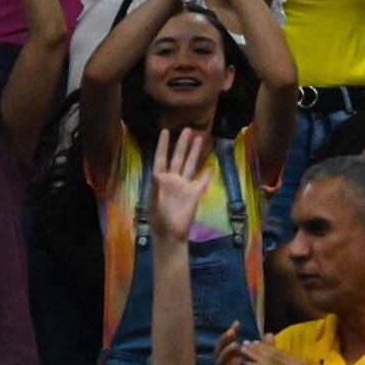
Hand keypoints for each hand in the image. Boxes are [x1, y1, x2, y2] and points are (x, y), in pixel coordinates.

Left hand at [147, 126, 218, 243]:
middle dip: (182, 144)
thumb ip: (155, 189)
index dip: (163, 145)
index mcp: (160, 180)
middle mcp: (173, 180)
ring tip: (200, 139)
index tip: (165, 131)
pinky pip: (202, 181)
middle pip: (178, 158)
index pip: (162, 159)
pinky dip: (207, 174)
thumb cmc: (158, 220)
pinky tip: (211, 165)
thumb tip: (156, 174)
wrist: (171, 234)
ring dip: (195, 152)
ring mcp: (185, 186)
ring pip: (190, 165)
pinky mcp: (195, 194)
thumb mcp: (153, 205)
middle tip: (188, 129)